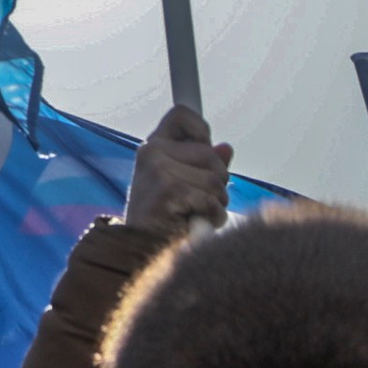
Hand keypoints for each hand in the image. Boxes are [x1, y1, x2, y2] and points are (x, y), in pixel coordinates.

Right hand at [125, 104, 231, 235]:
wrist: (141, 251)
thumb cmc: (165, 221)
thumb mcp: (183, 186)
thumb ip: (203, 165)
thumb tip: (226, 148)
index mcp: (154, 147)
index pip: (182, 115)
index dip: (201, 130)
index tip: (207, 152)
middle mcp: (152, 151)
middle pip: (211, 154)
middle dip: (217, 182)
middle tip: (201, 201)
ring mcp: (157, 168)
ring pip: (216, 179)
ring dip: (217, 203)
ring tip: (198, 214)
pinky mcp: (167, 189)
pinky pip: (211, 199)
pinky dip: (214, 216)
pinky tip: (198, 223)